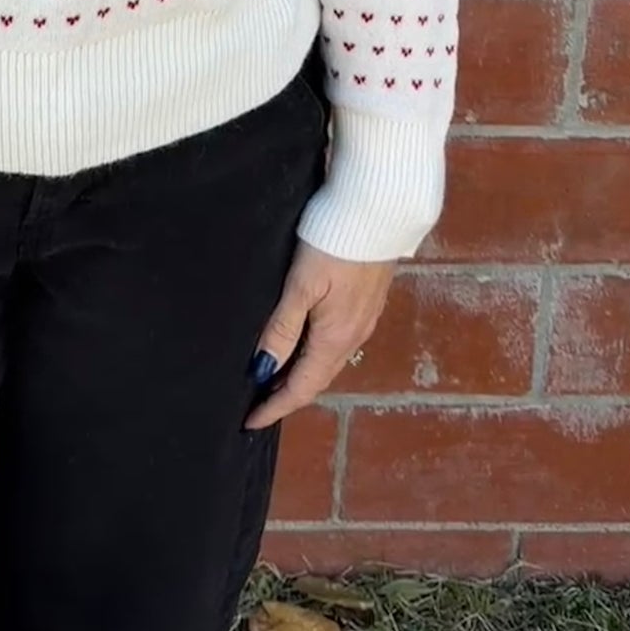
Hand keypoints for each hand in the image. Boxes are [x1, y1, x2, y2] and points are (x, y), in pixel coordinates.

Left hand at [243, 239, 394, 429]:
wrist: (380, 207)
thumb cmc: (334, 241)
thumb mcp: (300, 284)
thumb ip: (282, 328)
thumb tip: (262, 369)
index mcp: (335, 337)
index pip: (302, 386)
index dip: (275, 406)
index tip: (250, 423)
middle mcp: (354, 335)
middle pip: (317, 377)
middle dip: (287, 394)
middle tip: (257, 403)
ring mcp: (364, 318)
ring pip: (328, 360)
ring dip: (302, 373)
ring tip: (274, 376)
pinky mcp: (368, 299)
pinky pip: (338, 341)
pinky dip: (316, 353)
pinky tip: (304, 342)